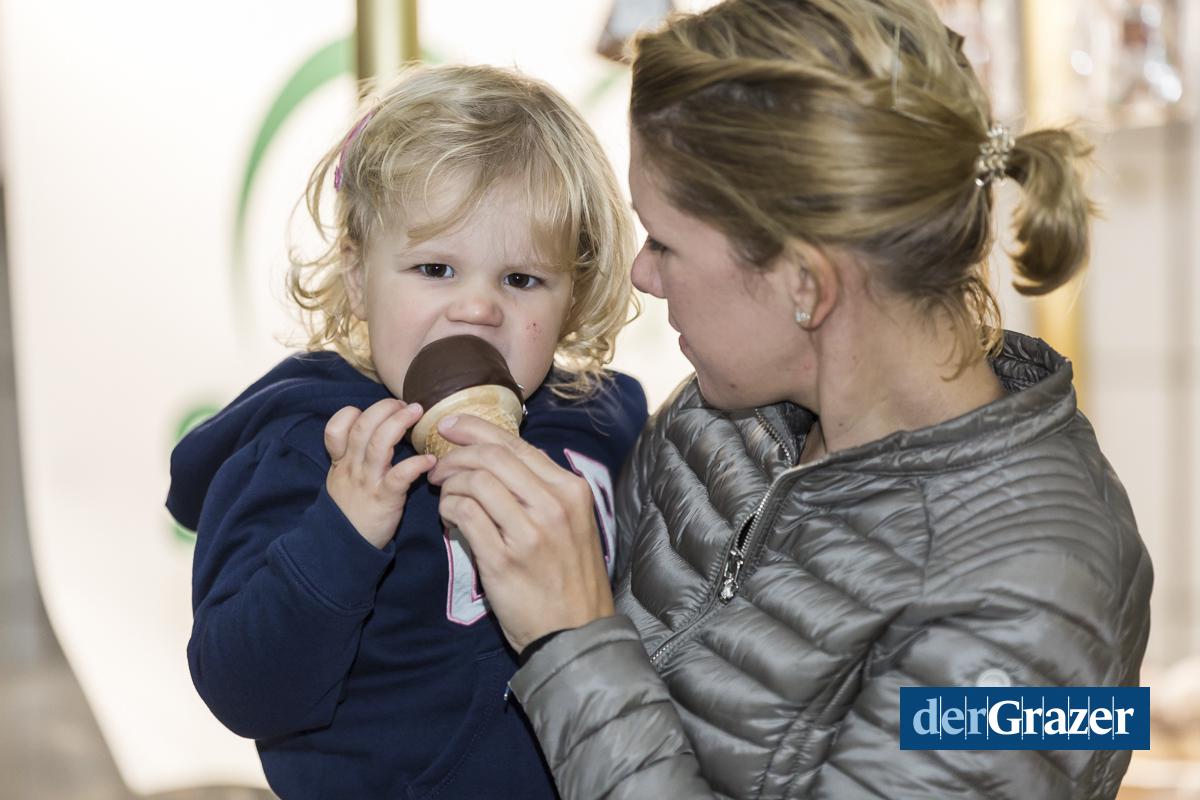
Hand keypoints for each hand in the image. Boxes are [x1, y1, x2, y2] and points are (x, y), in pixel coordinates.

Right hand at [324, 399, 434, 548]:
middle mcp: (352, 466)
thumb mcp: (341, 481)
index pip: (336, 428)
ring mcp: (368, 481)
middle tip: (406, 404)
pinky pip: (400, 475)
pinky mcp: (385, 498)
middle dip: (385, 408)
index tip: (372, 410)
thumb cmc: (351, 511)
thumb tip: (378, 431)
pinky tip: (430, 460)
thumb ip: (352, 457)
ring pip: (380, 443)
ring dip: (400, 423)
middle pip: (364, 426)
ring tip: (417, 413)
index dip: (351, 413)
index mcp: (341, 462)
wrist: (344, 548)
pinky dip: (416, 464)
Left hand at [428, 415, 614, 651]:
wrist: (577, 632)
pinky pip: (464, 515)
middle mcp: (553, 505)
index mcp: (571, 490)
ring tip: (444, 496)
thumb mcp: (573, 523)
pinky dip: (449, 509)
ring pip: (475, 482)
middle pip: (492, 456)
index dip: (476, 429)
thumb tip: (499, 458)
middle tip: (439, 467)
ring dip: (449, 484)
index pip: (516, 444)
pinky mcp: (504, 560)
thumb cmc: (570, 576)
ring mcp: (529, 532)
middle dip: (456, 454)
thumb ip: (544, 490)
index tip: (450, 426)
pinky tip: (449, 518)